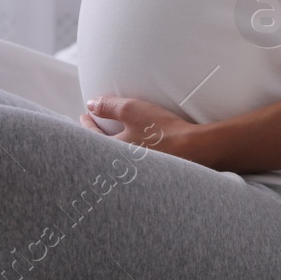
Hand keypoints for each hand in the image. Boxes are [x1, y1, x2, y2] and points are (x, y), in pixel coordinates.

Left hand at [78, 95, 211, 165]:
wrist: (195, 150)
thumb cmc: (162, 131)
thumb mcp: (132, 110)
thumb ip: (108, 106)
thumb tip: (91, 104)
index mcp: (113, 152)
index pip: (92, 137)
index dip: (87, 124)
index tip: (85, 115)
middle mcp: (122, 167)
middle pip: (102, 152)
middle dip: (96, 141)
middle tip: (93, 130)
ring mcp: (138, 172)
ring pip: (117, 159)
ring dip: (112, 147)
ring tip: (112, 137)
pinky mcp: (153, 175)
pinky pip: (134, 164)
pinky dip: (129, 154)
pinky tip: (137, 148)